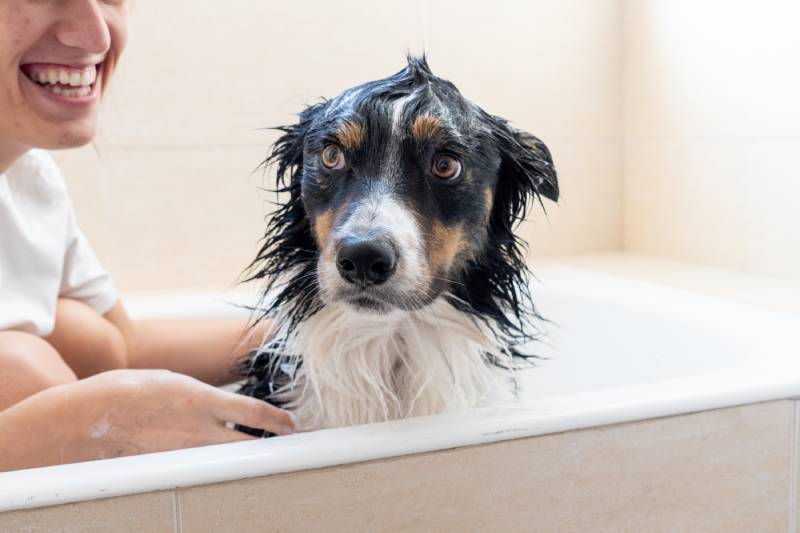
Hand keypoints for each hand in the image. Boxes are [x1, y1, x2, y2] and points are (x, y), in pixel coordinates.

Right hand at [73, 369, 294, 458]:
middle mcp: (199, 429)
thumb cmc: (124, 392)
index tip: (292, 425)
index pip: (255, 412)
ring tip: (252, 456)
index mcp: (201, 398)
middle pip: (250, 444)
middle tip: (284, 446)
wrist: (83, 420)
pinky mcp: (169, 471)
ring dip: (242, 458)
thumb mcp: (170, 381)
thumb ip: (200, 396)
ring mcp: (184, 454)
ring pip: (228, 461)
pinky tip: (212, 465)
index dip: (279, 421)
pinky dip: (211, 467)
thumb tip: (219, 405)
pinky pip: (200, 470)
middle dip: (270, 447)